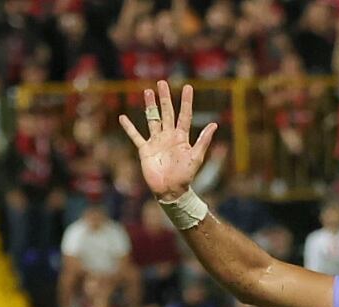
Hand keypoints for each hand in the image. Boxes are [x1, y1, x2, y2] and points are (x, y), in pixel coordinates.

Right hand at [117, 80, 219, 202]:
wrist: (171, 191)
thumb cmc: (185, 176)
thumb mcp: (196, 157)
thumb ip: (204, 140)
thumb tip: (214, 124)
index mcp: (181, 137)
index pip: (184, 115)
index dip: (186, 102)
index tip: (188, 87)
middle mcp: (168, 136)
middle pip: (166, 112)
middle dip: (164, 98)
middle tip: (162, 82)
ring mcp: (156, 142)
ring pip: (152, 119)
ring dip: (149, 106)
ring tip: (147, 91)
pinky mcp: (145, 150)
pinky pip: (136, 136)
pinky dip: (129, 128)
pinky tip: (123, 117)